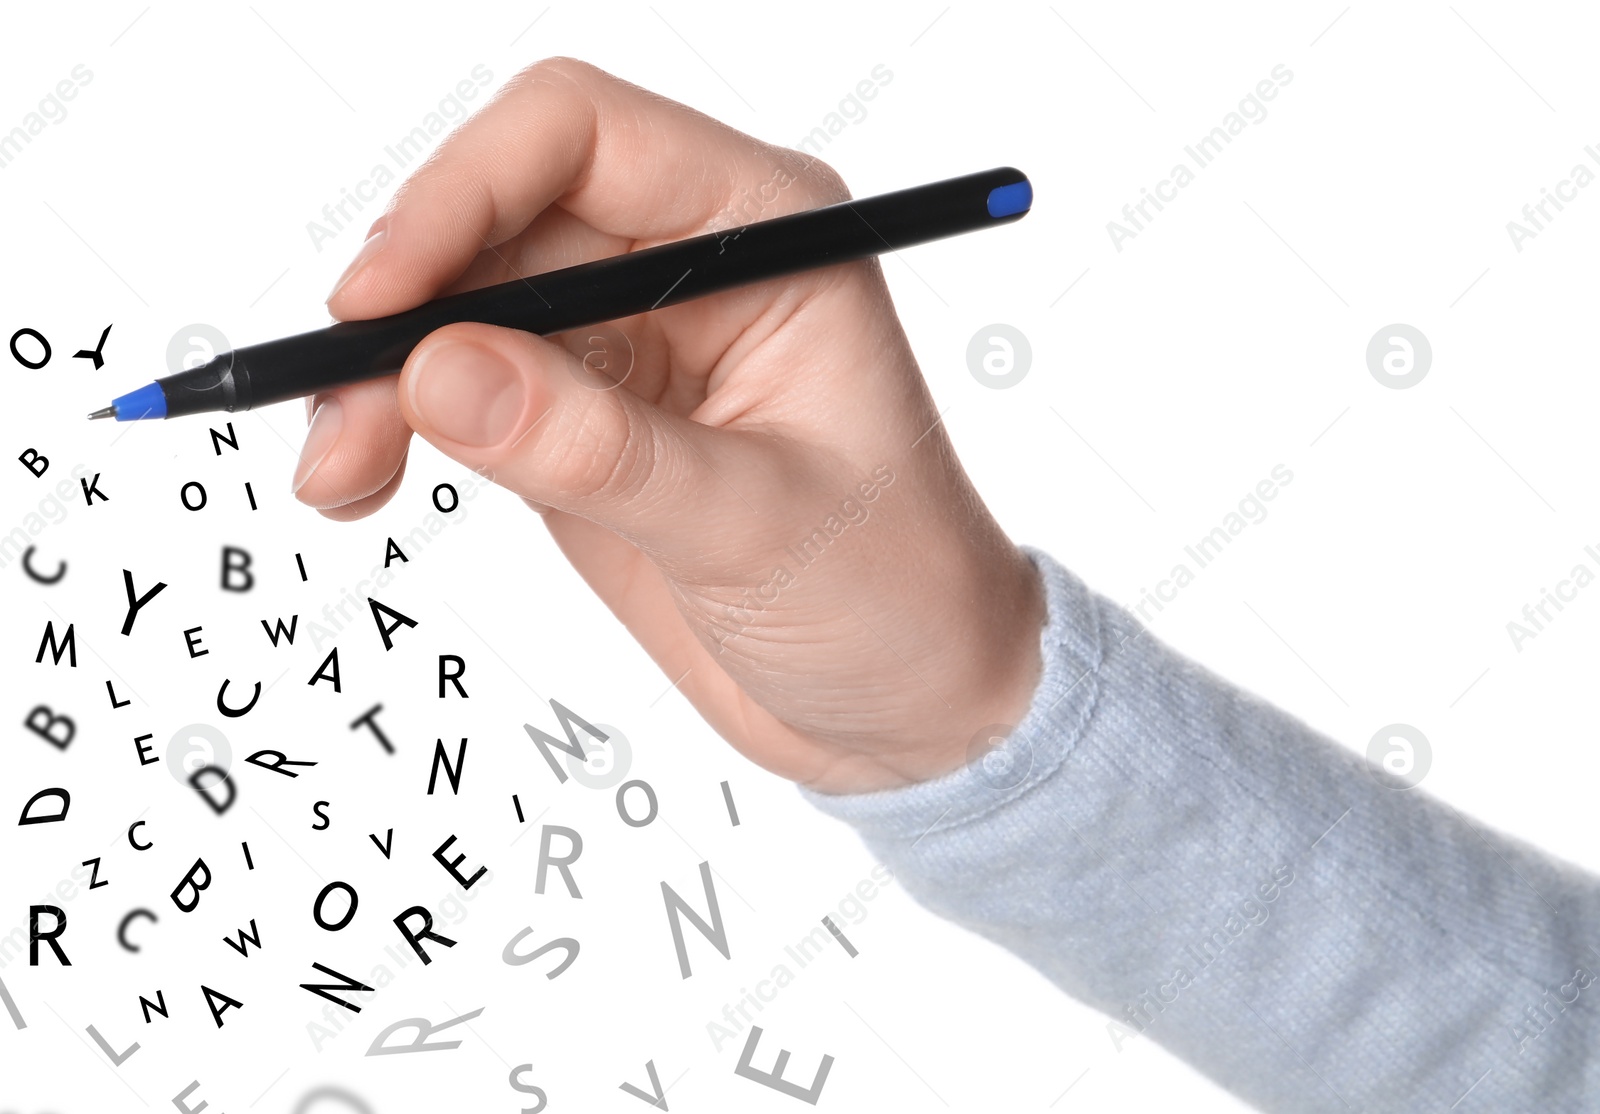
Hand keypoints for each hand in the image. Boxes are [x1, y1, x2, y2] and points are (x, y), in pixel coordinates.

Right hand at [294, 57, 1043, 794]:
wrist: (911, 704)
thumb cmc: (898, 596)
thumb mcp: (754, 526)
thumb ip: (599, 449)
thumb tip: (439, 370)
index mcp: (769, 236)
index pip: (582, 136)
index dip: (464, 192)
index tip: (386, 299)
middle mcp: (693, 266)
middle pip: (496, 222)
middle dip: (403, 308)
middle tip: (340, 412)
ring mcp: (631, 344)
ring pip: (460, 307)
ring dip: (381, 377)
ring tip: (341, 475)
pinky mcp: (584, 421)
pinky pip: (461, 388)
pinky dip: (398, 421)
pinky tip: (362, 477)